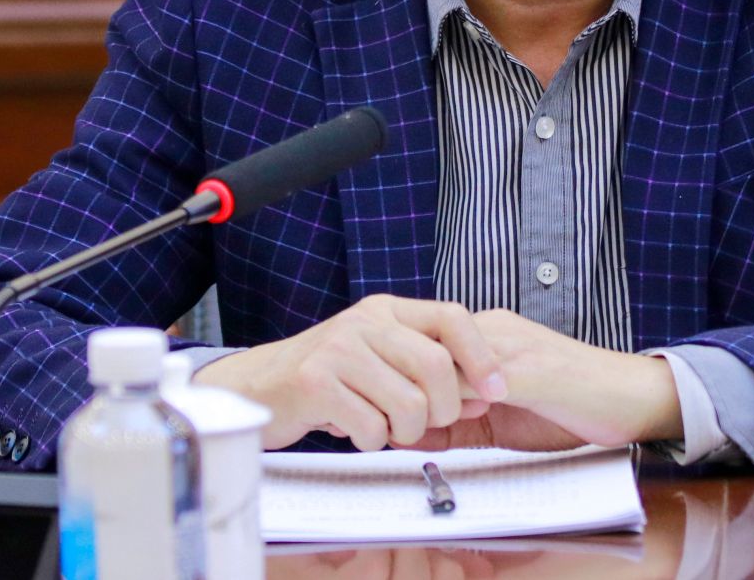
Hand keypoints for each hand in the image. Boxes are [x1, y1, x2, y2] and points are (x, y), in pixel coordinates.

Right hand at [194, 295, 506, 449]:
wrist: (256, 388)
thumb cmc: (328, 379)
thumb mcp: (379, 360)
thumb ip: (428, 371)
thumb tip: (488, 394)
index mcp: (386, 310)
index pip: (452, 317)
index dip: (482, 356)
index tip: (497, 390)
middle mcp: (364, 321)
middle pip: (436, 366)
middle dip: (444, 408)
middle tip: (429, 424)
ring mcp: (338, 349)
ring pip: (408, 403)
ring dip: (406, 431)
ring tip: (384, 427)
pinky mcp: (315, 382)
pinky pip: (372, 427)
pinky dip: (371, 442)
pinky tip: (353, 430)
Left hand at [403, 310, 682, 451]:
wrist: (635, 398)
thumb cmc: (572, 409)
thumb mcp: (503, 419)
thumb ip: (459, 425)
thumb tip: (405, 437)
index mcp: (488, 335)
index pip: (423, 349)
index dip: (396, 383)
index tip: (376, 414)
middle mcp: (495, 331)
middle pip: (424, 351)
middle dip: (398, 390)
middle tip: (376, 426)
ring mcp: (512, 348)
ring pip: (443, 365)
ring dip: (418, 402)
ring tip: (396, 432)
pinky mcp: (531, 373)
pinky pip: (476, 385)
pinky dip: (449, 409)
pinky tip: (433, 432)